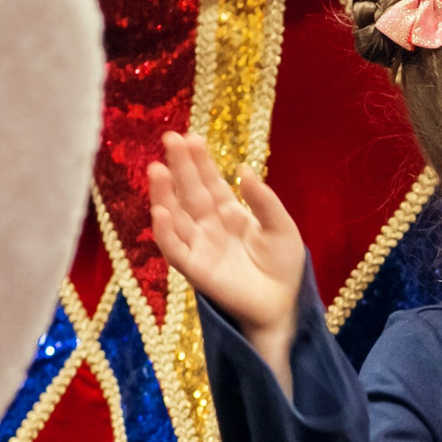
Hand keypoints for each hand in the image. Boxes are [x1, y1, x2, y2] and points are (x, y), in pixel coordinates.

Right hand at [149, 131, 307, 383]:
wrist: (283, 304)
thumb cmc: (283, 267)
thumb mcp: (281, 227)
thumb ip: (264, 201)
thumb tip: (244, 170)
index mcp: (230, 214)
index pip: (210, 182)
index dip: (200, 161)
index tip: (191, 137)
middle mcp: (209, 227)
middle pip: (189, 192)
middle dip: (179, 166)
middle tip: (170, 138)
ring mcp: (200, 247)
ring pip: (175, 217)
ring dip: (164, 194)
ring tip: (157, 169)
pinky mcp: (195, 270)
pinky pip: (175, 250)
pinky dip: (165, 232)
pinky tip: (161, 212)